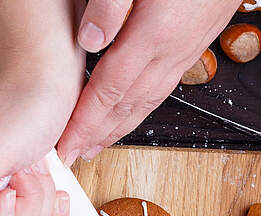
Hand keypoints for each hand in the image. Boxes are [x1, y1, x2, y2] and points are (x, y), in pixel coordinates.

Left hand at [57, 0, 242, 162]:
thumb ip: (110, 2)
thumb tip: (90, 40)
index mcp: (153, 33)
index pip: (108, 90)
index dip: (84, 122)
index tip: (65, 144)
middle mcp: (172, 50)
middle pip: (127, 105)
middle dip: (97, 135)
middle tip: (74, 156)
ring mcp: (186, 50)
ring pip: (148, 101)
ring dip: (121, 127)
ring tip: (98, 143)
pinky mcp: (196, 44)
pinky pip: (164, 87)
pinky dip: (143, 107)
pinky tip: (133, 110)